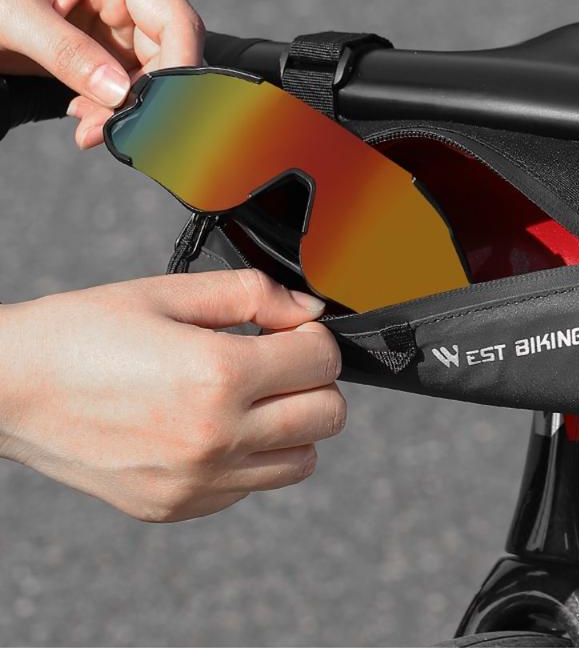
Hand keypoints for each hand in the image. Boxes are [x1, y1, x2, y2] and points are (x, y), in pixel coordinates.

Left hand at [0, 0, 203, 148]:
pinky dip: (114, 113)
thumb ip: (67, 53)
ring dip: (127, 112)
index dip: (178, 67)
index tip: (156, 112)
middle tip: (107, 131)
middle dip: (144, 98)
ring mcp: (124, 21)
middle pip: (171, 54)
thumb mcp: (13, 17)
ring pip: (155, 78)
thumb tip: (121, 94)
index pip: (176, 20)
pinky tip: (85, 118)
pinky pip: (133, 90)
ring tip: (87, 128)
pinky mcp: (113, 51)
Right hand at [0, 270, 344, 521]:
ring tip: (252, 396)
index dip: (315, 336)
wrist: (10, 388)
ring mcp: (197, 481)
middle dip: (315, 380)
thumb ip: (253, 293)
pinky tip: (215, 427)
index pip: (322, 360)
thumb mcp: (172, 292)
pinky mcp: (177, 506)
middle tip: (279, 360)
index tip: (292, 329)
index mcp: (218, 375)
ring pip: (302, 460)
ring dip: (293, 423)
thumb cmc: (84, 333)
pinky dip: (252, 457)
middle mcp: (215, 438)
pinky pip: (252, 486)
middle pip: (327, 416)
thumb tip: (307, 309)